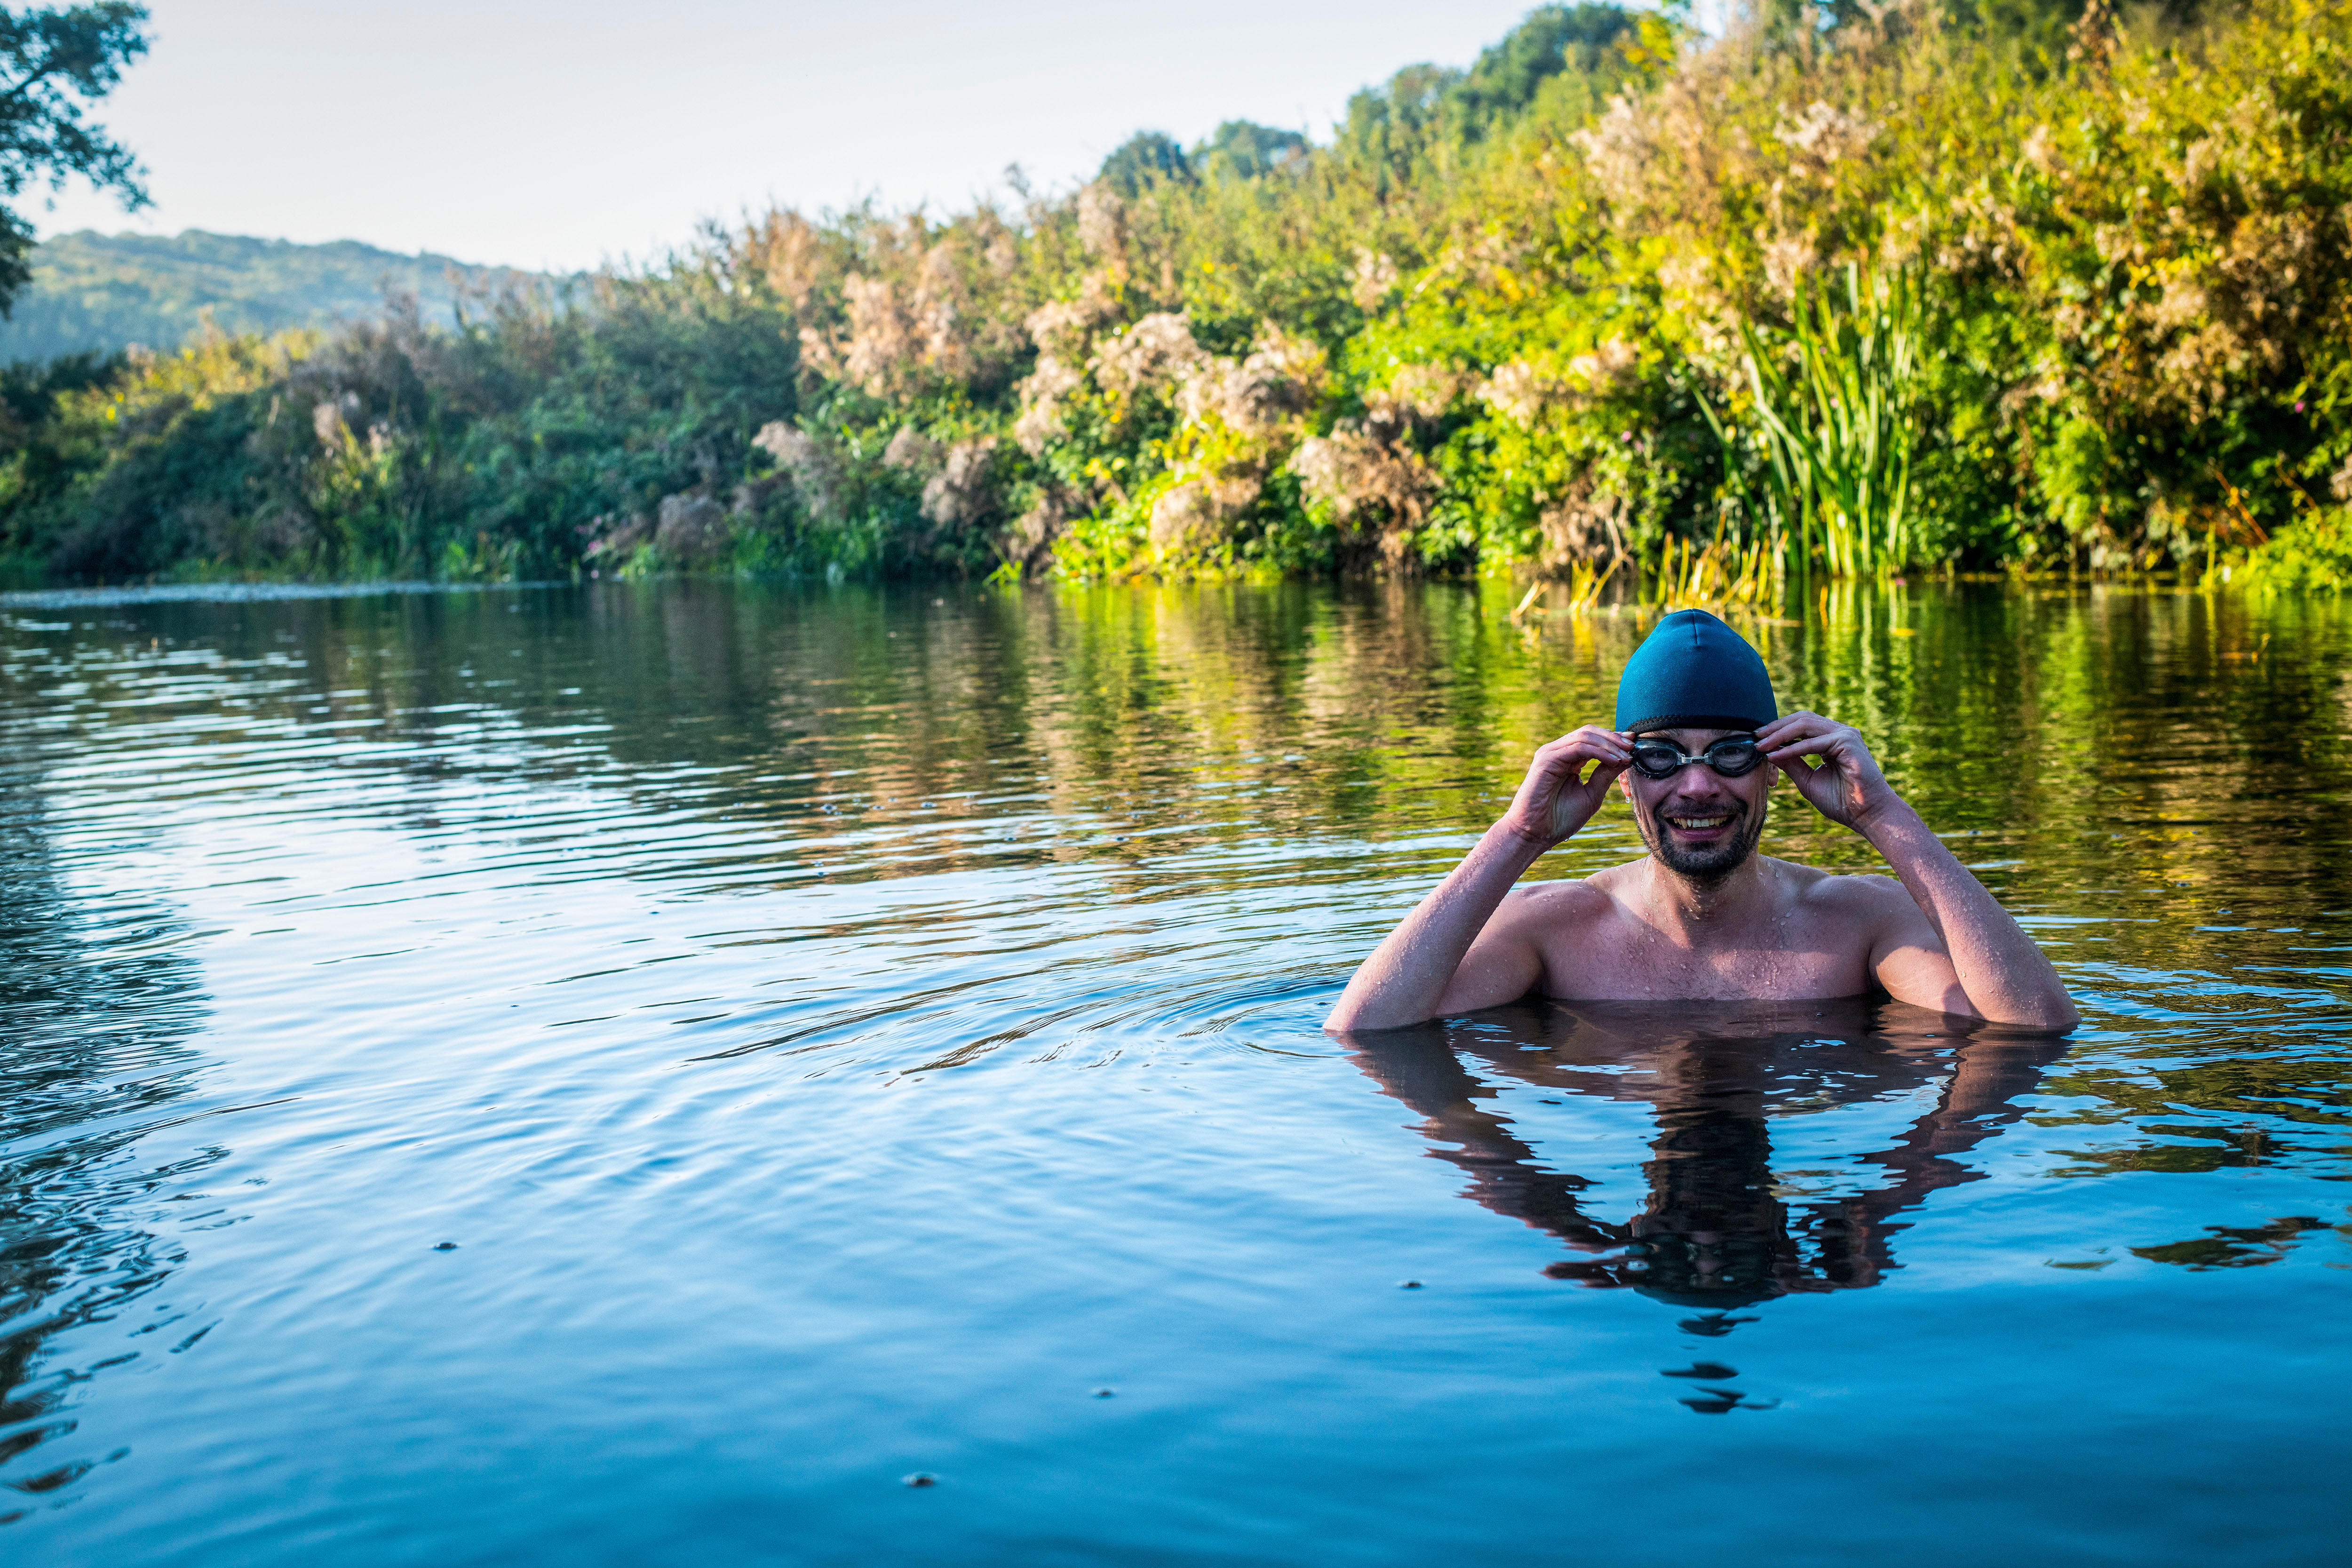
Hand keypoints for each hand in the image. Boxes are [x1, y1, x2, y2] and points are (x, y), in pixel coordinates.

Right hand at [1500, 726, 1630, 847]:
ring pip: (1585, 736)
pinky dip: (1599, 751)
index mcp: (1568, 759)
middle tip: (1633, 747)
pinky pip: (1578, 747)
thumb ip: (1605, 775)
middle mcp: (1558, 752)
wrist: (1534, 834)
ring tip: (1626, 756)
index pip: (1593, 739)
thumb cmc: (1560, 819)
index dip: (1614, 739)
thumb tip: (1626, 758)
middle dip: (1614, 738)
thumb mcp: (1592, 794)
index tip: (1634, 744)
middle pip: (1590, 732)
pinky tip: (1614, 760)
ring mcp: (1551, 753)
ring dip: (1610, 744)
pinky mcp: (1547, 759)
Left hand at [1756, 711, 1901, 832]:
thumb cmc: (1841, 801)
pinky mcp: (1848, 743)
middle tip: (1755, 737)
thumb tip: (1769, 751)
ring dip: (1780, 735)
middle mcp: (1840, 732)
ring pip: (1805, 725)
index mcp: (1832, 739)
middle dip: (1776, 727)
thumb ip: (1791, 763)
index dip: (1778, 729)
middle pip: (1802, 719)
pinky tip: (1775, 755)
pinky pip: (1814, 743)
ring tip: (1761, 746)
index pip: (1801, 724)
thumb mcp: (1807, 779)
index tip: (1757, 739)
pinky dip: (1792, 748)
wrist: (1867, 815)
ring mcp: (1846, 735)